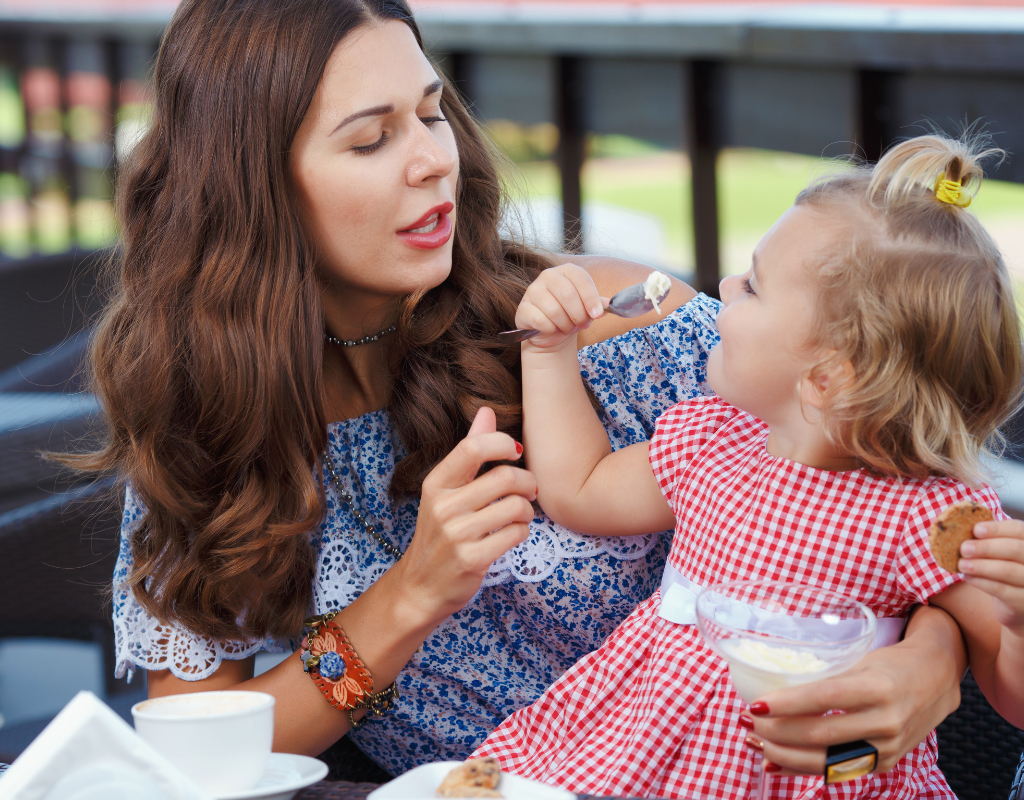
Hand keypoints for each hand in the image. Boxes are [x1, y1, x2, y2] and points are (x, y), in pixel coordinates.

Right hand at [396, 407, 537, 620]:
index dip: (502, 443)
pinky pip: (516, 534)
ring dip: (527, 510)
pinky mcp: (473, 559)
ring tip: (521, 514)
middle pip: (503, 477)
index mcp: (436, 484)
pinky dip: (522, 532)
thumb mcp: (445, 491)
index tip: (515, 451)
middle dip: (526, 481)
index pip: (471, 448)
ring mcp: (457, 535)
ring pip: (515, 506)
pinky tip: (513, 534)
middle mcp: (443, 506)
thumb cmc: (440, 534)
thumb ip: (468, 452)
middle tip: (529, 489)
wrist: (421, 587)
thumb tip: (487, 411)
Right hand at [516, 263, 607, 349]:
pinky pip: (540, 320)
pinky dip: (551, 329)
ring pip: (554, 310)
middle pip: (567, 294)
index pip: (580, 278)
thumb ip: (598, 305)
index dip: (590, 297)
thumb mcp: (587, 309)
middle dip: (578, 315)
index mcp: (566, 271)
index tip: (597, 314)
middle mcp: (548, 276)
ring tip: (567, 327)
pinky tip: (552, 329)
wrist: (550, 332)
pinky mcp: (523, 308)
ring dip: (565, 324)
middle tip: (582, 325)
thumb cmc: (570, 316)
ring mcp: (533, 290)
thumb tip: (607, 304)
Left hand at [743, 620, 961, 776]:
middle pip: (819, 735)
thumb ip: (826, 679)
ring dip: (782, 755)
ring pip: (825, 760)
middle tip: (746, 722)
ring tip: (753, 743)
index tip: (754, 705)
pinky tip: (774, 765)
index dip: (786, 704)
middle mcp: (886, 721)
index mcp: (877, 687)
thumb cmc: (892, 662)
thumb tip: (775, 692)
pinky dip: (802, 769)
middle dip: (775, 733)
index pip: (823, 698)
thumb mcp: (861, 660)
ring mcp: (888, 747)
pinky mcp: (886, 763)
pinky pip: (837, 771)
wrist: (938, 678)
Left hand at [959, 519, 1023, 635]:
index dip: (996, 528)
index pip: (1018, 529)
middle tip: (964, 548)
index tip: (975, 529)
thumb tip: (961, 528)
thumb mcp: (1000, 552)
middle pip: (1014, 549)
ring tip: (961, 564)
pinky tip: (967, 577)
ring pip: (1008, 570)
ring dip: (980, 566)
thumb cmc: (1004, 569)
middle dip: (986, 547)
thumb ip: (988, 540)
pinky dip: (981, 582)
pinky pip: (1002, 590)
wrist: (1015, 603)